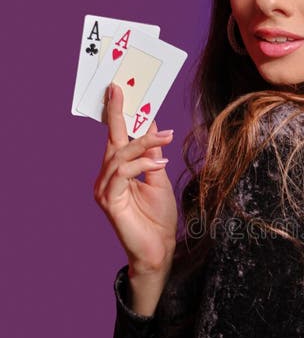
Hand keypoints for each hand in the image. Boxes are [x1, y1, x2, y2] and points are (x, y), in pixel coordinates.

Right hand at [93, 83, 177, 272]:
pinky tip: (159, 164)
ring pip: (119, 156)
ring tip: (165, 137)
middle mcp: (106, 177)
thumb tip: (151, 123)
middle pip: (114, 142)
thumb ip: (152, 153)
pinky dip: (141, 166)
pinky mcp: (108, 202)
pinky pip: (122, 175)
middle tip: (140, 99)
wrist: (159, 248)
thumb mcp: (159, 177)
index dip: (115, 112)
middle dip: (124, 118)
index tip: (119, 89)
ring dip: (143, 144)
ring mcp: (104, 189)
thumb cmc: (158, 216)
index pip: (114, 136)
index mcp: (117, 170)